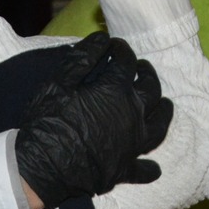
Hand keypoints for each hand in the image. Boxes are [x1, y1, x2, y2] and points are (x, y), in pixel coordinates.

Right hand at [14, 32, 174, 208]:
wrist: (44, 168)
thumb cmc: (49, 121)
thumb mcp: (59, 82)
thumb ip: (82, 58)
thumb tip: (102, 38)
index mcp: (117, 90)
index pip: (126, 62)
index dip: (121, 50)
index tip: (115, 47)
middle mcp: (133, 115)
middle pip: (151, 89)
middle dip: (147, 74)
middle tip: (141, 68)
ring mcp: (132, 144)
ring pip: (159, 125)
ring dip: (163, 113)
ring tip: (164, 104)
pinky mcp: (124, 169)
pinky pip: (144, 169)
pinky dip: (151, 168)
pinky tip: (155, 167)